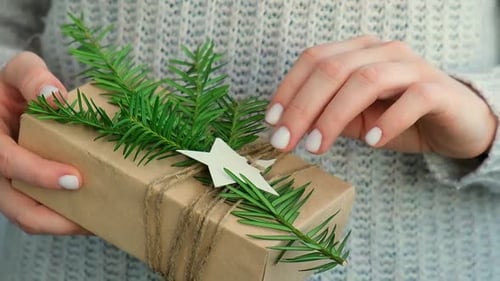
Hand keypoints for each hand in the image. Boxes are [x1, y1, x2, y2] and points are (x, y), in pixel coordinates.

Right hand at [0, 52, 87, 234]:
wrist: (10, 101)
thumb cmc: (15, 86)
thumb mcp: (19, 71)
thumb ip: (32, 77)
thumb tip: (55, 96)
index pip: (7, 162)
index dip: (39, 173)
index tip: (74, 179)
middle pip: (16, 207)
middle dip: (54, 218)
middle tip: (91, 217)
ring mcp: (10, 184)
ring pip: (30, 218)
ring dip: (63, 224)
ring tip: (98, 222)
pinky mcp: (26, 191)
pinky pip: (43, 212)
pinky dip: (66, 218)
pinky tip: (94, 215)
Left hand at [266, 36, 497, 157]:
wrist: (455, 124)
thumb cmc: (398, 118)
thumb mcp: (356, 119)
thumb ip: (328, 116)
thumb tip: (288, 128)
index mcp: (358, 52)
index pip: (314, 59)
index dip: (288, 89)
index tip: (271, 121)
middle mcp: (382, 51)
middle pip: (333, 69)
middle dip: (302, 107)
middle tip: (285, 141)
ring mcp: (411, 66)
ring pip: (365, 80)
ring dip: (335, 116)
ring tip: (317, 146)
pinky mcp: (439, 89)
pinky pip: (412, 98)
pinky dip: (388, 120)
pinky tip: (372, 142)